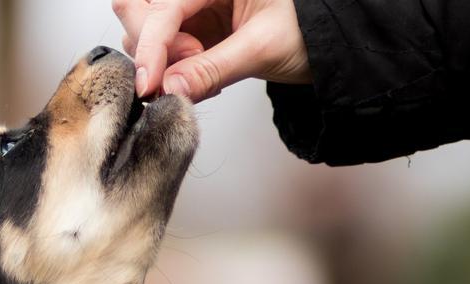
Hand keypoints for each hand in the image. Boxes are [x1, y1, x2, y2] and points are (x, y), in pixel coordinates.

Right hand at [113, 0, 311, 102]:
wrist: (329, 45)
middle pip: (139, 7)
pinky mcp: (195, 30)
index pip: (164, 7)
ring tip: (201, 75)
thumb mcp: (262, 49)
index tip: (148, 84)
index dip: (151, 45)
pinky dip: (173, 69)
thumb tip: (170, 89)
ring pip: (146, 28)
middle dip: (150, 44)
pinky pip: (165, 49)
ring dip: (161, 59)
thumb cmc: (308, 30)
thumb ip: (212, 69)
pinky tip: (201, 79)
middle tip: (184, 70)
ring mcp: (194, 9)